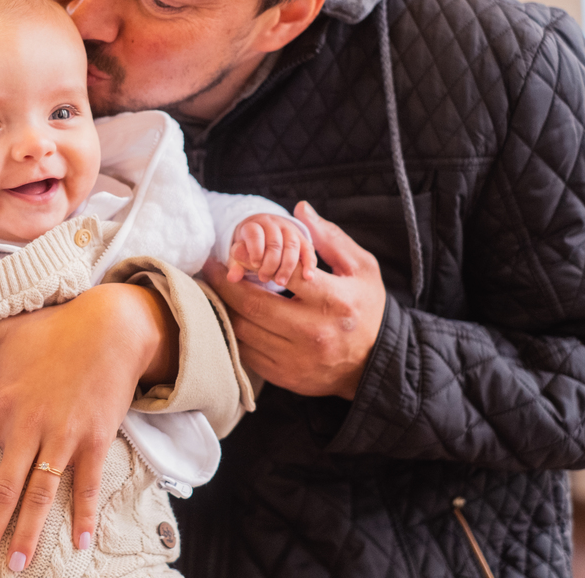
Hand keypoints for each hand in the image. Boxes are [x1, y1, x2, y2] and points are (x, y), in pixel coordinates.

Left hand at [0, 282, 174, 570]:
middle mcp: (28, 426)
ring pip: (40, 494)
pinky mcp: (94, 440)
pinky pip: (86, 485)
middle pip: (3, 487)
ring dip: (28, 531)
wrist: (111, 327)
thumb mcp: (7, 332)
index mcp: (1, 404)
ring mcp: (63, 436)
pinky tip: (79, 542)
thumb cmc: (56, 329)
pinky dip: (83, 515)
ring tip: (17, 562)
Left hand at [205, 201, 385, 399]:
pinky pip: (246, 353)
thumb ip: (329, 238)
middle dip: (225, 284)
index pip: (282, 273)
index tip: (233, 250)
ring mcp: (297, 358)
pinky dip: (232, 333)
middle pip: (252, 305)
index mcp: (333, 300)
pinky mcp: (285, 376)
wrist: (375, 365)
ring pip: (244, 331)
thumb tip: (300, 209)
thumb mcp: (361, 269)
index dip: (251, 259)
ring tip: (214, 290)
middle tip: (210, 269)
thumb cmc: (366, 310)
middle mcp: (313, 332)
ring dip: (223, 308)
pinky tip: (228, 316)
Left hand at [227, 213, 316, 285]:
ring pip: (292, 246)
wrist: (263, 230)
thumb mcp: (239, 253)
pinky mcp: (302, 239)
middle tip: (264, 278)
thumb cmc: (248, 246)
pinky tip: (307, 277)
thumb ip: (237, 264)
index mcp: (254, 225)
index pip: (255, 233)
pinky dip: (309, 263)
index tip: (254, 264)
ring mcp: (289, 230)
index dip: (255, 249)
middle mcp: (273, 224)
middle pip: (275, 242)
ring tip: (281, 282)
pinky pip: (308, 249)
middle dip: (270, 262)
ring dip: (287, 266)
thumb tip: (232, 278)